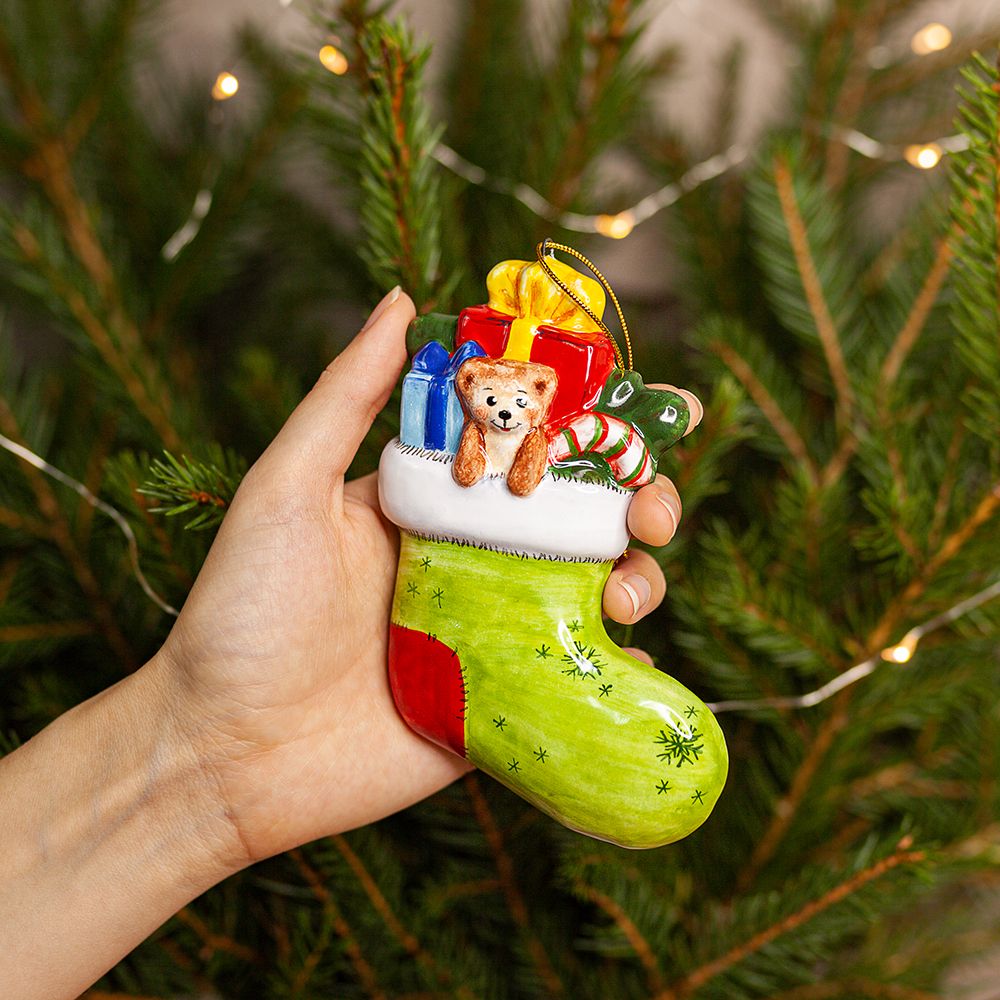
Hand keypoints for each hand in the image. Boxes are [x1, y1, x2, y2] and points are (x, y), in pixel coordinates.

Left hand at [159, 288, 701, 864]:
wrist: (225, 753)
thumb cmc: (243, 612)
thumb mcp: (288, 488)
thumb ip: (348, 397)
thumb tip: (404, 300)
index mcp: (434, 500)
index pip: (532, 446)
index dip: (601, 423)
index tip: (664, 406)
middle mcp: (473, 560)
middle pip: (585, 517)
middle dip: (641, 502)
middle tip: (652, 511)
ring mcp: (494, 634)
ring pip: (596, 593)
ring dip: (637, 582)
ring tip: (623, 593)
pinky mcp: (501, 706)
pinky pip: (582, 683)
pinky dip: (625, 676)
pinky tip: (638, 670)